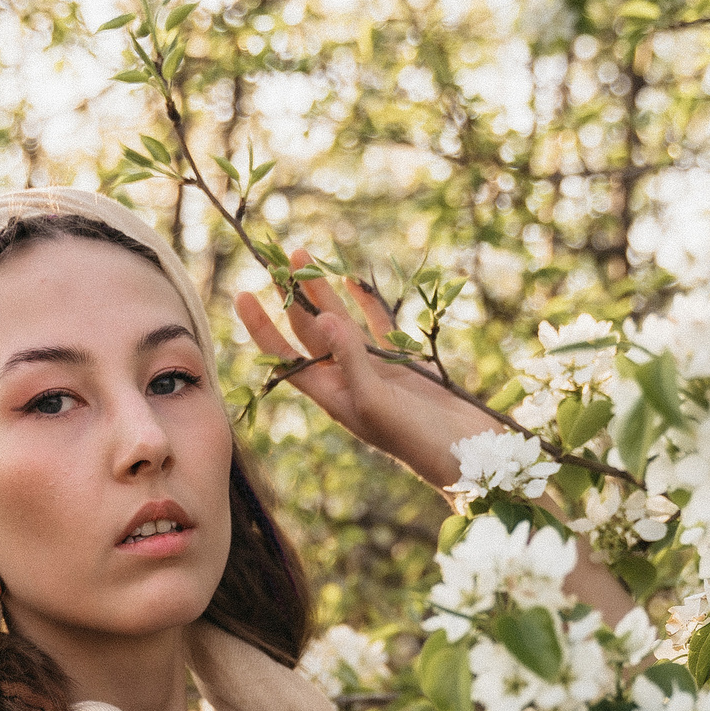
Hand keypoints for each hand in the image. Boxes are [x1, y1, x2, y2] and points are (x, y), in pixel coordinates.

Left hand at [234, 250, 496, 492]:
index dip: (262, 328)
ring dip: (323, 292)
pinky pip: (377, 326)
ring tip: (306, 255)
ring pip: (341, 323)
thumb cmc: (417, 439)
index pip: (286, 357)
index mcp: (331, 396)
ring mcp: (374, 371)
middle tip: (278, 257)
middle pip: (309, 332)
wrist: (466, 454)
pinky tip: (351, 282)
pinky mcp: (402, 363)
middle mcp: (346, 381)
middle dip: (292, 296)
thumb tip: (324, 317)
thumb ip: (352, 359)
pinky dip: (365, 305)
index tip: (243, 294)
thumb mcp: (377, 400)